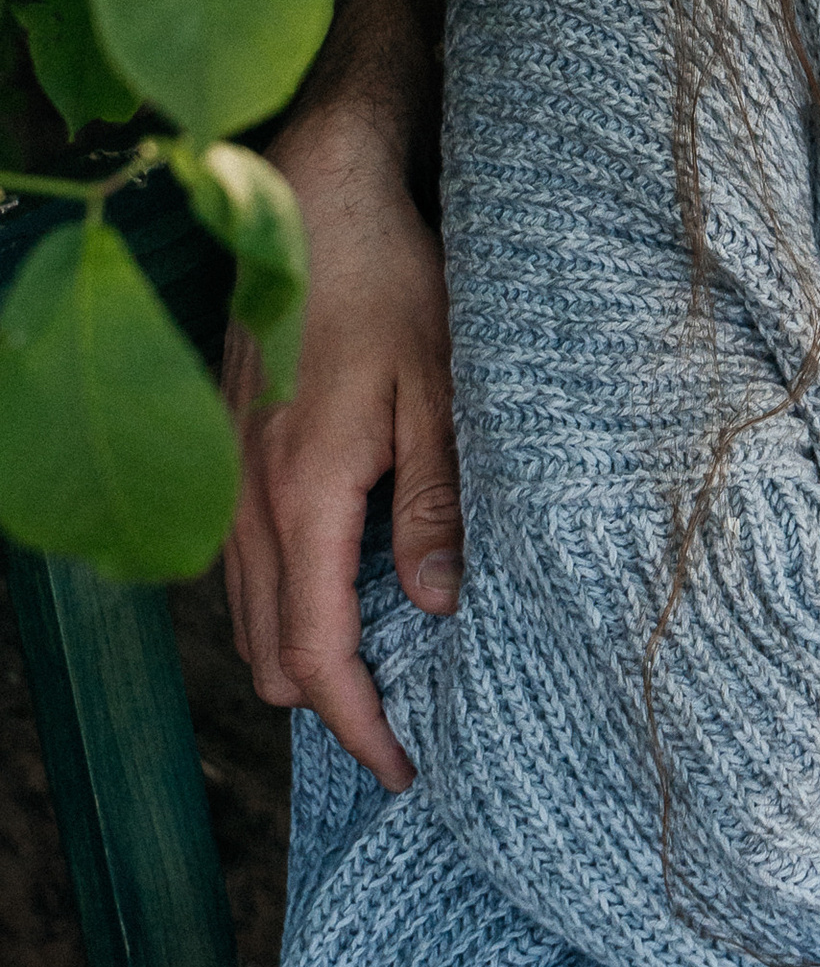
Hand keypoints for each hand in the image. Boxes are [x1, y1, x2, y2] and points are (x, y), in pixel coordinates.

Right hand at [222, 104, 460, 793]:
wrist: (316, 198)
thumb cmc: (390, 284)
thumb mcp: (440, 389)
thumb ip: (433, 502)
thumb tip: (433, 607)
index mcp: (305, 495)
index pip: (315, 656)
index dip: (358, 726)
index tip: (405, 768)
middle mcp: (251, 499)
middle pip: (269, 654)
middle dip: (329, 706)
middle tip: (407, 725)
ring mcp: (231, 475)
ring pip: (250, 613)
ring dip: (304, 655)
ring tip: (383, 669)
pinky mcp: (235, 451)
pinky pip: (247, 564)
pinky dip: (287, 601)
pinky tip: (344, 587)